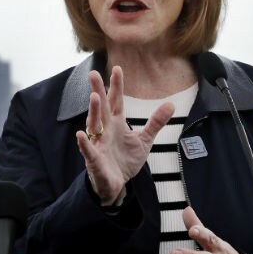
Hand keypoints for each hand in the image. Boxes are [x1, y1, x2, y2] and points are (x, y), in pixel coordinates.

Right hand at [76, 66, 174, 204]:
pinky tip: (81, 134)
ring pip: (94, 124)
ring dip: (93, 111)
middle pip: (102, 107)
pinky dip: (84, 143)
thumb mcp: (144, 140)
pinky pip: (88, 150)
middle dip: (98, 91)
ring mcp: (99, 144)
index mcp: (117, 123)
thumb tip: (171, 104)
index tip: (117, 68)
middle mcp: (105, 130)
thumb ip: (155, 122)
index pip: (116, 101)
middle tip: (93, 74)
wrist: (117, 185)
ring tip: (94, 97)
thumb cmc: (126, 160)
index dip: (116, 86)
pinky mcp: (95, 160)